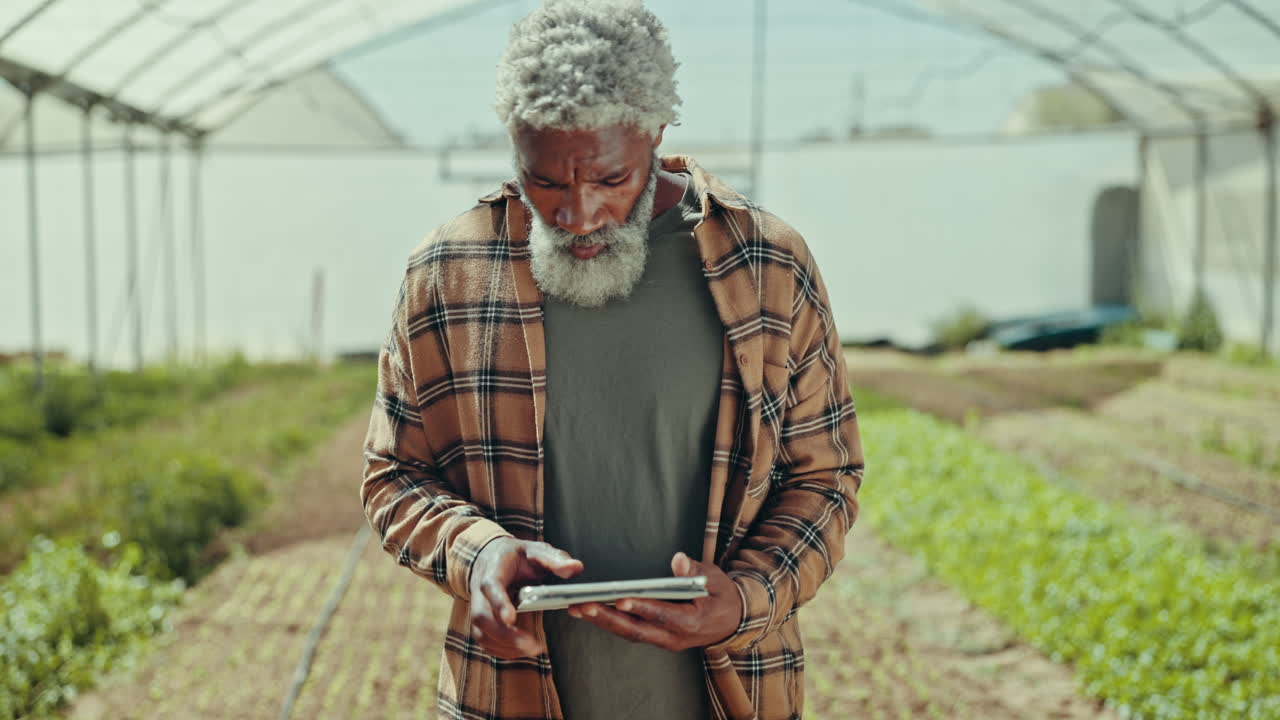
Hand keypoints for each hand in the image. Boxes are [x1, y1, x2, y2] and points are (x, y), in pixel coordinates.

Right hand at [469, 537, 582, 658]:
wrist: (493, 557)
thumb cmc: (516, 556)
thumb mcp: (536, 550)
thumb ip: (554, 559)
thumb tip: (575, 568)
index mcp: (494, 569)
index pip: (491, 586)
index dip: (499, 603)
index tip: (511, 618)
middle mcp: (480, 591)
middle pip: (482, 616)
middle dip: (505, 634)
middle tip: (532, 645)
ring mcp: (479, 607)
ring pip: (481, 633)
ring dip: (505, 646)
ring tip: (533, 650)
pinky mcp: (482, 622)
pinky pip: (485, 641)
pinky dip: (503, 650)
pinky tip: (523, 651)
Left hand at [568, 552, 741, 651]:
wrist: (734, 621)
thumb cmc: (723, 596)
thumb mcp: (716, 578)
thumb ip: (695, 569)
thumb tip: (677, 560)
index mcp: (692, 622)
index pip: (662, 615)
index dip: (640, 607)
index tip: (619, 600)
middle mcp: (675, 637)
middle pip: (636, 630)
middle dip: (606, 618)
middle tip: (581, 606)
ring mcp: (665, 641)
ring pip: (630, 634)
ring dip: (602, 622)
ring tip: (576, 608)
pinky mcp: (658, 638)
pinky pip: (632, 632)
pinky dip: (611, 623)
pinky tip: (591, 612)